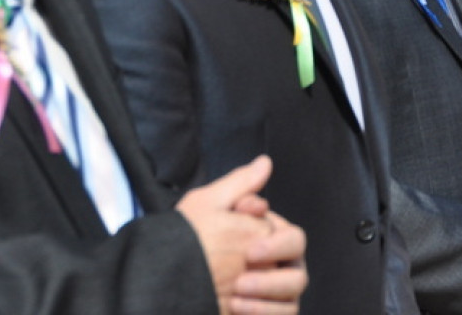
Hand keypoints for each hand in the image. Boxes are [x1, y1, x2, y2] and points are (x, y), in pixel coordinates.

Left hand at [177, 155, 307, 314]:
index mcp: (269, 238)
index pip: (292, 237)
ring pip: (293, 293)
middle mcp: (277, 266)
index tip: (250, 248)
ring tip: (236, 292)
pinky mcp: (267, 313)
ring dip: (267, 292)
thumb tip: (265, 162)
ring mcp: (273, 294)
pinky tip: (236, 306)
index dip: (276, 242)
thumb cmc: (185, 242)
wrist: (163, 284)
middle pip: (298, 266)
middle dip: (274, 271)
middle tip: (244, 272)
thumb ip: (239, 185)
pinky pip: (283, 314)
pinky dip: (264, 312)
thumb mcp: (208, 207)